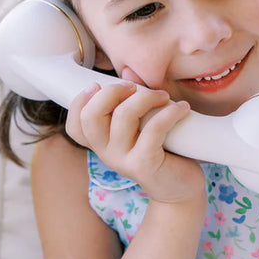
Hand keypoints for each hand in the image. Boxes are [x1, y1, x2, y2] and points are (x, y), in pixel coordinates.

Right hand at [65, 80, 204, 204]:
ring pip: (123, 117)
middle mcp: (106, 153)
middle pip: (91, 116)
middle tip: (134, 87)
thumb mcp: (141, 126)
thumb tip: (128, 70)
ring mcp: (123, 160)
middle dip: (112, 92)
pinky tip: (183, 109)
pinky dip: (170, 113)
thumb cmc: (161, 151)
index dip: (79, 102)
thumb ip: (131, 101)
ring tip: (164, 96)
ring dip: (146, 97)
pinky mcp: (145, 165)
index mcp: (101, 143)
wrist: (179, 188)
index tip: (98, 85)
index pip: (75, 126)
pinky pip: (154, 129)